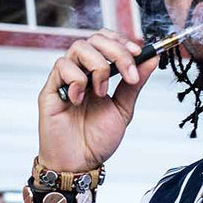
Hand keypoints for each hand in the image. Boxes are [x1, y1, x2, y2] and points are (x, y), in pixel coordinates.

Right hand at [37, 29, 160, 172]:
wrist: (79, 163)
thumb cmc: (97, 140)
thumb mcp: (123, 109)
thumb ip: (135, 84)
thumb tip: (152, 58)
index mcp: (99, 74)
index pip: (107, 41)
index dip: (123, 41)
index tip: (139, 52)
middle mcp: (82, 72)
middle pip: (95, 39)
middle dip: (116, 51)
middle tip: (128, 74)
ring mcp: (65, 79)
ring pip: (78, 48)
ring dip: (98, 66)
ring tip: (101, 91)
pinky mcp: (50, 89)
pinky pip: (61, 66)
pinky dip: (77, 79)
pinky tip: (79, 100)